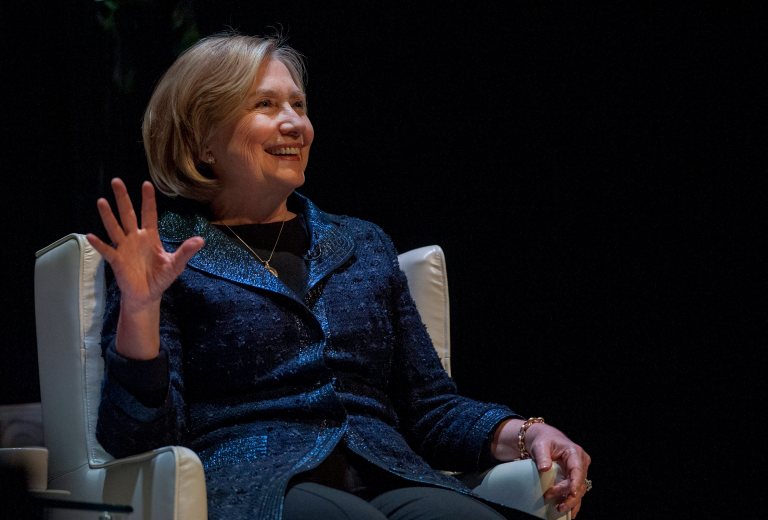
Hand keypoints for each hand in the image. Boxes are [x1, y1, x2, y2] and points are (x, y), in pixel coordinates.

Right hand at [86, 178, 203, 358]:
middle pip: (128, 214)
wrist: (147, 295)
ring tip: (101, 201)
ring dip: (108, 216)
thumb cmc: (161, 277)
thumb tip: (201, 240)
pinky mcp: (117, 261)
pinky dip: (100, 244)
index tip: (146, 184)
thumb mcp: (176, 264)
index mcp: (150, 236)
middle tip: (117, 181)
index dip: (148, 200)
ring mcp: (124, 248)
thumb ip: (186, 251)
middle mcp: (135, 238)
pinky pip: (107, 251)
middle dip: (123, 198)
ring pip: (115, 228)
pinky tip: (92, 236)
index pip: (149, 214)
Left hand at [491, 419, 591, 517]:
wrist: (543, 439)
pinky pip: (576, 492)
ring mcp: (579, 471)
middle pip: (579, 483)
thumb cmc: (543, 440)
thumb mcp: (540, 445)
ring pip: (580, 490)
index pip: (577, 470)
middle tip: (555, 502)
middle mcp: (580, 463)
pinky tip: (567, 512)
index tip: (572, 493)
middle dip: (569, 495)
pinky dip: (572, 502)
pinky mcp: (575, 478)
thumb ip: (542, 456)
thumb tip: (544, 469)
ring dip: (571, 501)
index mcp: (575, 452)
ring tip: (559, 509)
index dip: (575, 483)